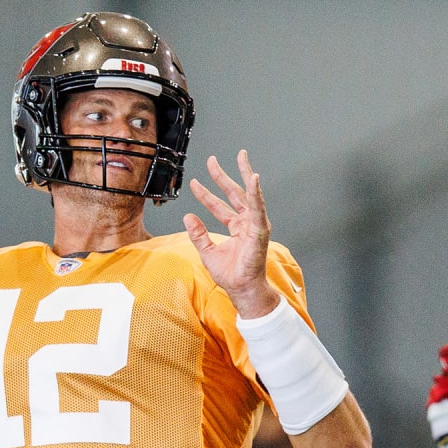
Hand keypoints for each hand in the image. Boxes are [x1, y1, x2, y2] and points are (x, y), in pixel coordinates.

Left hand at [183, 150, 279, 317]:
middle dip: (223, 176)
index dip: (206, 193)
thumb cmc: (230, 275)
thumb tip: (187, 216)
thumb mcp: (207, 252)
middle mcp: (247, 223)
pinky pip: (258, 208)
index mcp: (236, 227)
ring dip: (245, 175)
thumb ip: (198, 234)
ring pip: (249, 195)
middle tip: (212, 160)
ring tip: (242, 158)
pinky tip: (253, 178)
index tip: (193, 182)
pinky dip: (256, 193)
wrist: (241, 289)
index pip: (219, 205)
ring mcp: (255, 225)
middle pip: (234, 193)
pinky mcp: (260, 229)